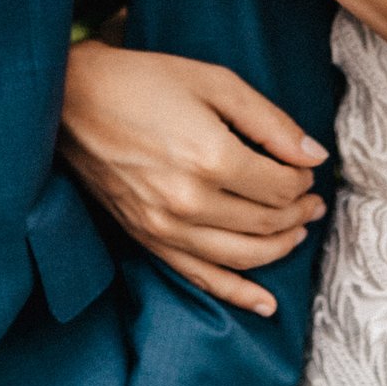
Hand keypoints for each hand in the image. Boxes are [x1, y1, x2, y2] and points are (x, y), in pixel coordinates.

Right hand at [60, 40, 326, 315]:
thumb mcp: (213, 81)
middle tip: (312, 200)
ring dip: (280, 248)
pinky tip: (266, 304)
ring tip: (298, 232)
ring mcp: (165, 227)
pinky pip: (200, 277)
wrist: (72, 101)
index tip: (306, 168)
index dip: (303, 180)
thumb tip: (314, 155)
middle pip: (266, 222)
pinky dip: (237, 294)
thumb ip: (269, 121)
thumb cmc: (144, 81)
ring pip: (243, 256)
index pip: (280, 187)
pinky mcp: (147, 239)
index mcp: (210, 156)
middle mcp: (190, 201)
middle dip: (299, 212)